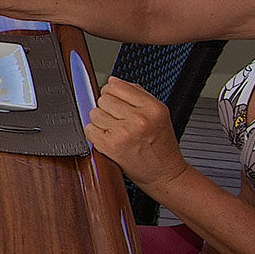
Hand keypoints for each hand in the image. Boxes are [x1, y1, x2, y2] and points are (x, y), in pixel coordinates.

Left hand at [85, 77, 188, 196]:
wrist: (165, 173)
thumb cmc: (161, 145)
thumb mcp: (158, 114)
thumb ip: (137, 94)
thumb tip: (113, 80)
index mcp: (152, 107)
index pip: (115, 85)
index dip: (110, 91)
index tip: (113, 98)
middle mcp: (139, 119)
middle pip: (103, 99)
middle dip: (106, 107)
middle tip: (117, 118)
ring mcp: (123, 132)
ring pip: (94, 113)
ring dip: (100, 120)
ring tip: (115, 129)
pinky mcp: (110, 146)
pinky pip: (89, 129)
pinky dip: (94, 133)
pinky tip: (108, 138)